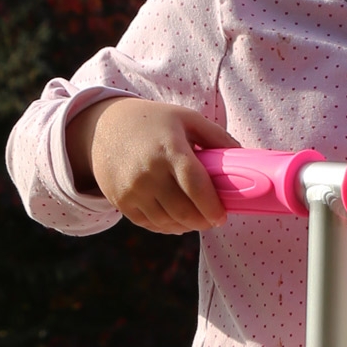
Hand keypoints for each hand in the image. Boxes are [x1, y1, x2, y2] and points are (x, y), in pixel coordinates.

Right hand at [68, 98, 231, 233]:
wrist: (102, 127)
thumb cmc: (153, 122)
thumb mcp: (185, 119)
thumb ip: (216, 137)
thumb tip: (244, 155)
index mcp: (170, 149)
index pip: (195, 186)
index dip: (211, 206)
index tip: (222, 216)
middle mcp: (149, 171)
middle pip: (183, 210)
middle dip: (202, 221)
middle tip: (212, 220)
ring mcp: (133, 189)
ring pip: (166, 221)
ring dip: (186, 226)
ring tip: (196, 221)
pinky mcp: (121, 200)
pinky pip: (148, 224)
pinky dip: (165, 227)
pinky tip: (176, 222)